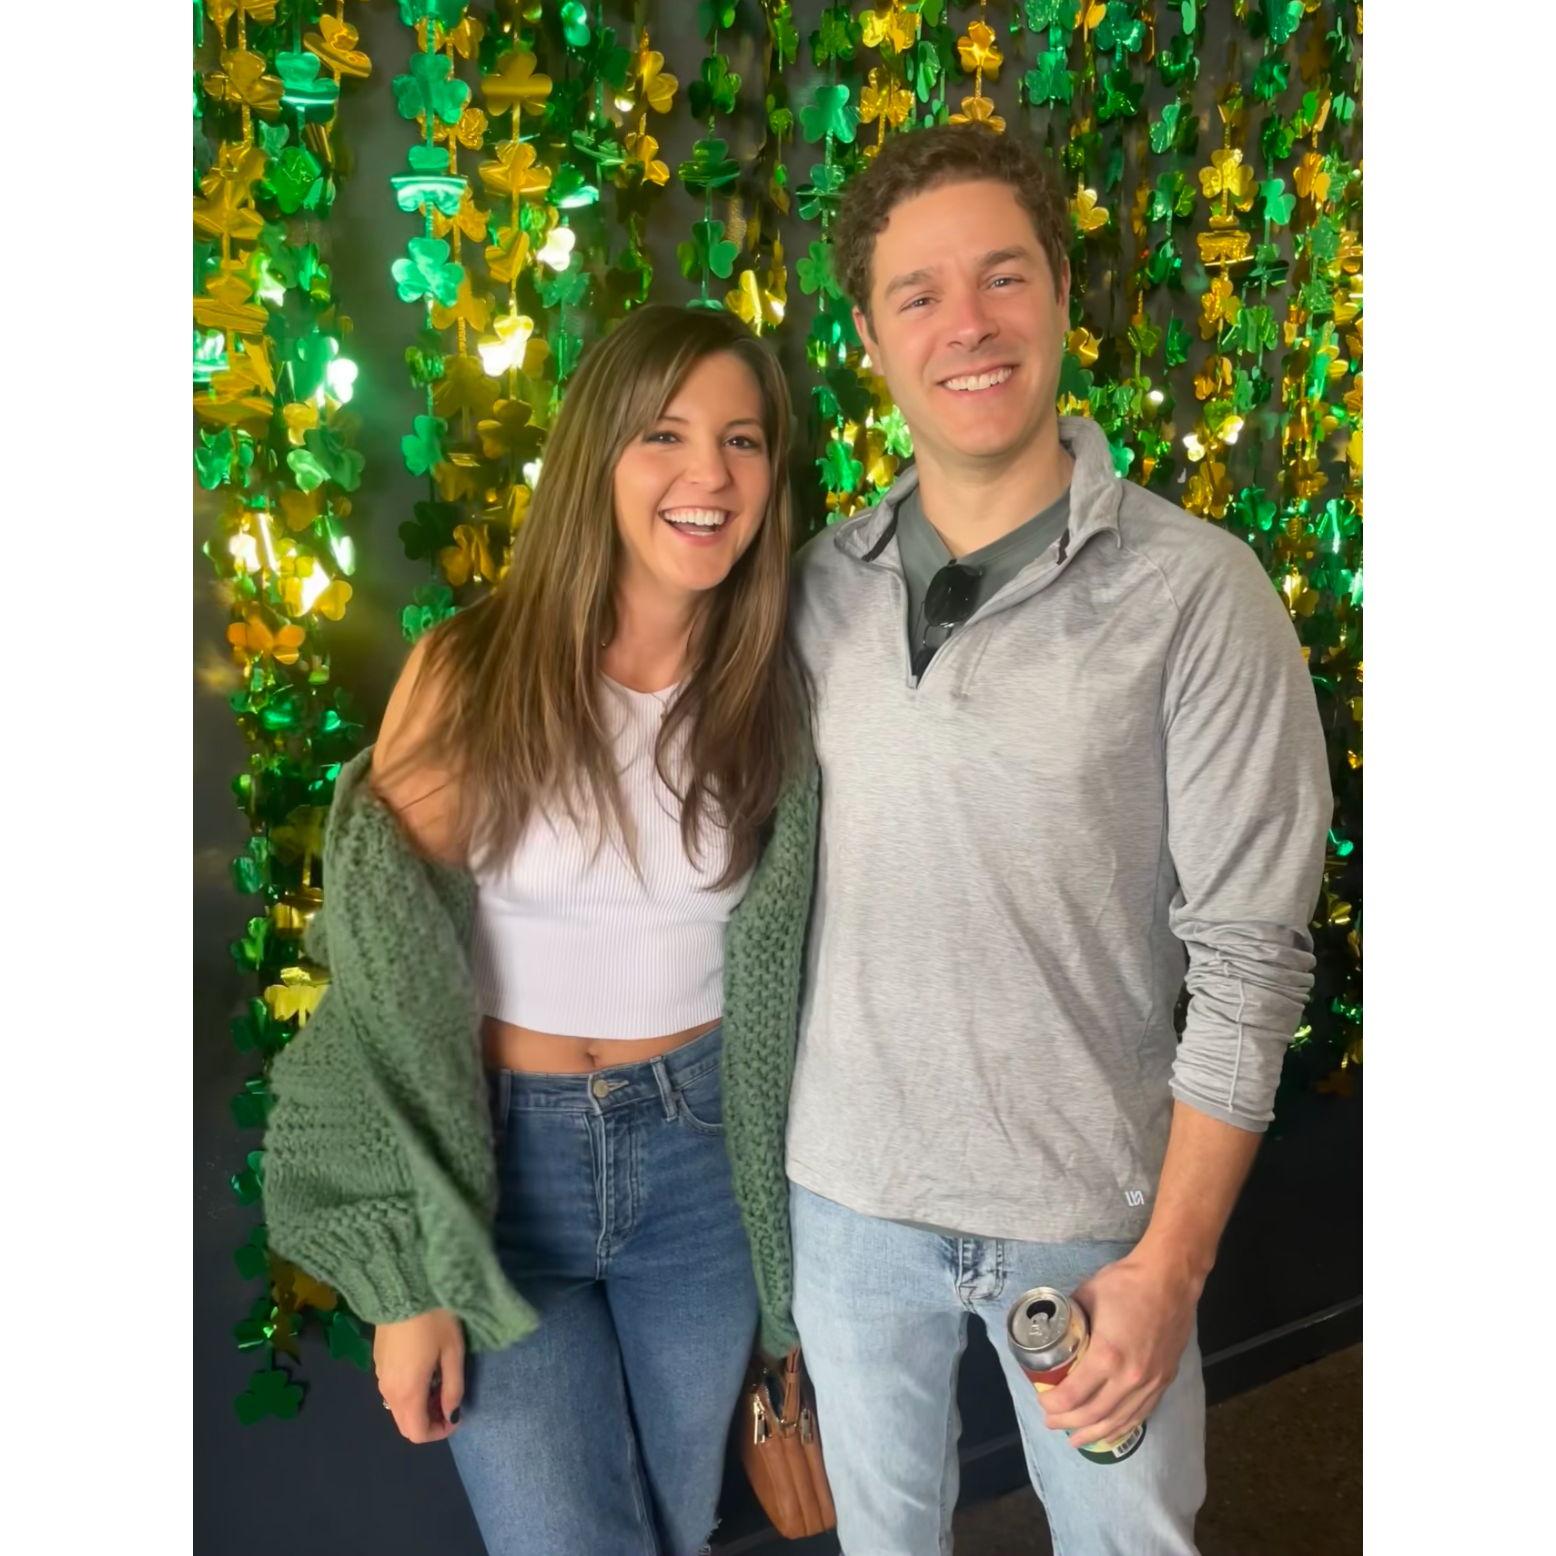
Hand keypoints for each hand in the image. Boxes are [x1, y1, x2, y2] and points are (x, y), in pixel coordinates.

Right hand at [373, 1308, 464, 1443]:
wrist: (403, 1286)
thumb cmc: (434, 1319)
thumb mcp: (452, 1352)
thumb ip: (453, 1388)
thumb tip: (452, 1414)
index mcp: (407, 1392)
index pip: (417, 1433)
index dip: (439, 1432)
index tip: (457, 1415)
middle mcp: (387, 1390)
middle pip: (405, 1424)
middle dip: (429, 1421)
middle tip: (449, 1400)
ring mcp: (379, 1375)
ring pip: (397, 1408)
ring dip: (419, 1406)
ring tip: (440, 1383)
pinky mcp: (377, 1361)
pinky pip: (392, 1390)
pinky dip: (409, 1392)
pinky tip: (424, 1370)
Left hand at [1036, 1255, 1198, 1450]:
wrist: (1170, 1279)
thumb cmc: (1125, 1283)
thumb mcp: (1085, 1296)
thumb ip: (1070, 1319)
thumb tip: (1055, 1331)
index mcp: (1107, 1356)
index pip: (1074, 1394)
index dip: (1055, 1404)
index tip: (1042, 1402)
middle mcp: (1130, 1377)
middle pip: (1094, 1414)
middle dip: (1068, 1423)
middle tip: (1051, 1422)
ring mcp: (1151, 1383)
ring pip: (1119, 1420)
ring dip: (1094, 1434)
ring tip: (1075, 1439)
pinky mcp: (1164, 1381)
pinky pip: (1140, 1414)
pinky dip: (1122, 1427)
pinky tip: (1109, 1431)